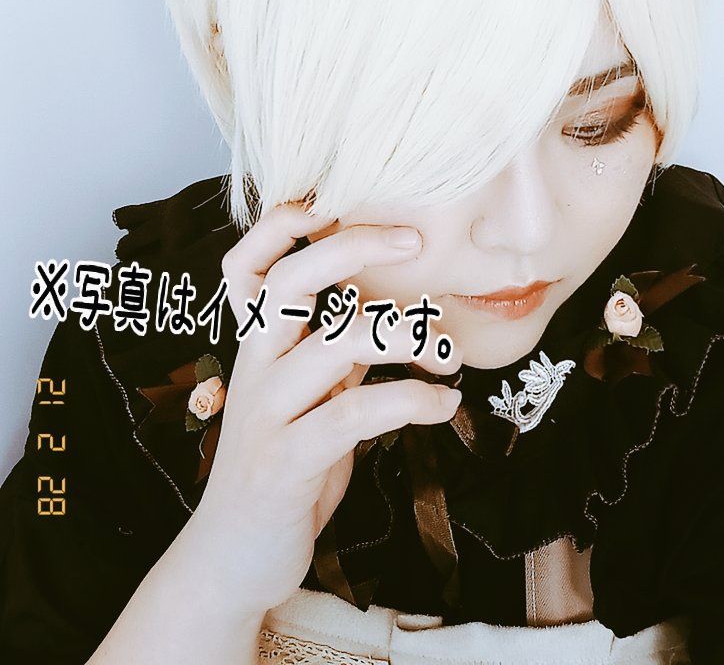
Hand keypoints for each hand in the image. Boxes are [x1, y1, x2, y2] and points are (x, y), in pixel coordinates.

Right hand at [183, 203, 461, 617]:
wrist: (236, 558)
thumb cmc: (284, 464)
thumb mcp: (310, 396)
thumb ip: (335, 351)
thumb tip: (390, 307)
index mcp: (257, 343)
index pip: (247, 265)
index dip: (280, 225)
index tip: (334, 203)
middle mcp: (254, 365)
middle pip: (291, 282)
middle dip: (353, 247)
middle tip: (415, 241)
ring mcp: (265, 412)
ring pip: (337, 342)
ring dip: (409, 336)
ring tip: (449, 354)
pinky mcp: (286, 461)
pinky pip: (356, 414)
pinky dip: (413, 402)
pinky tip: (446, 406)